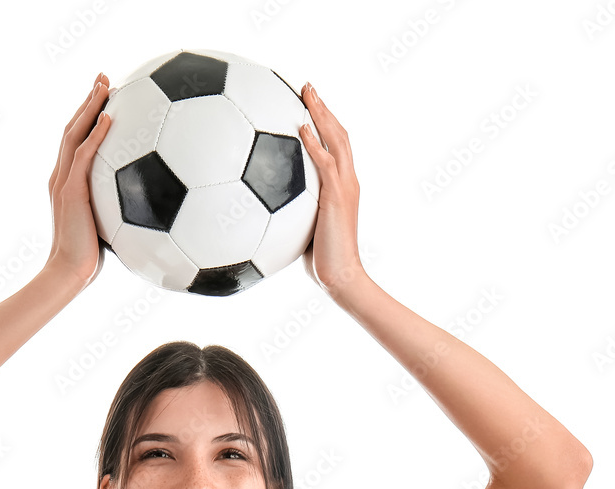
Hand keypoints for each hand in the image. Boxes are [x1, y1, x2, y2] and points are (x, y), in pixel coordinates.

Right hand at [44, 74, 111, 290]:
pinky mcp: (71, 191)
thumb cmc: (88, 257)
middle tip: (103, 78)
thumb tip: (143, 207)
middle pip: (72, 129)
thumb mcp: (105, 226)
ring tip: (105, 85)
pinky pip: (84, 156)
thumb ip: (116, 209)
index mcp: (67, 183)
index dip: (88, 118)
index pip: (76, 142)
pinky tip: (110, 117)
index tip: (105, 99)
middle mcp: (61, 176)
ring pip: (74, 134)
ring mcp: (63, 182)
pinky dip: (96, 135)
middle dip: (88, 101)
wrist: (70, 272)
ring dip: (90, 107)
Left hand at [299, 83, 366, 299]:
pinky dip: (315, 144)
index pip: (336, 147)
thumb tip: (267, 210)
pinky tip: (301, 129)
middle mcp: (348, 181)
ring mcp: (345, 188)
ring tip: (306, 93)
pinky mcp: (336, 198)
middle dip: (323, 108)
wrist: (341, 277)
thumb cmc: (323, 260)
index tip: (308, 104)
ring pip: (336, 141)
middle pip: (339, 134)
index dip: (324, 123)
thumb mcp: (305, 230)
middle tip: (307, 86)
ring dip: (321, 115)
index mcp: (342, 187)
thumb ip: (293, 213)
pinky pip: (326, 164)